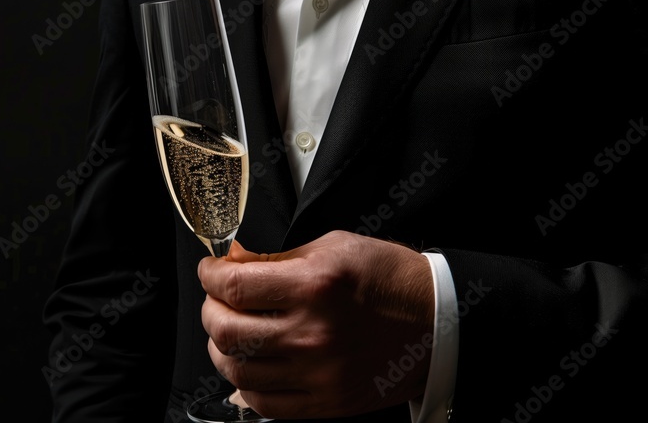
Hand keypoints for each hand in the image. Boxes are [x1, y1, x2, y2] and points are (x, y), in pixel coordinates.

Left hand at [197, 231, 434, 418]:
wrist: (438, 322)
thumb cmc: (389, 280)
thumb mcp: (333, 247)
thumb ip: (277, 257)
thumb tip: (232, 262)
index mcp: (315, 286)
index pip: (234, 286)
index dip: (210, 275)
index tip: (211, 271)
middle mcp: (313, 334)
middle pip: (226, 330)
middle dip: (210, 310)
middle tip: (218, 299)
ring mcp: (319, 374)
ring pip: (237, 370)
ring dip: (222, 347)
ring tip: (232, 331)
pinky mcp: (327, 402)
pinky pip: (264, 403)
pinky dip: (247, 382)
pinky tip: (252, 363)